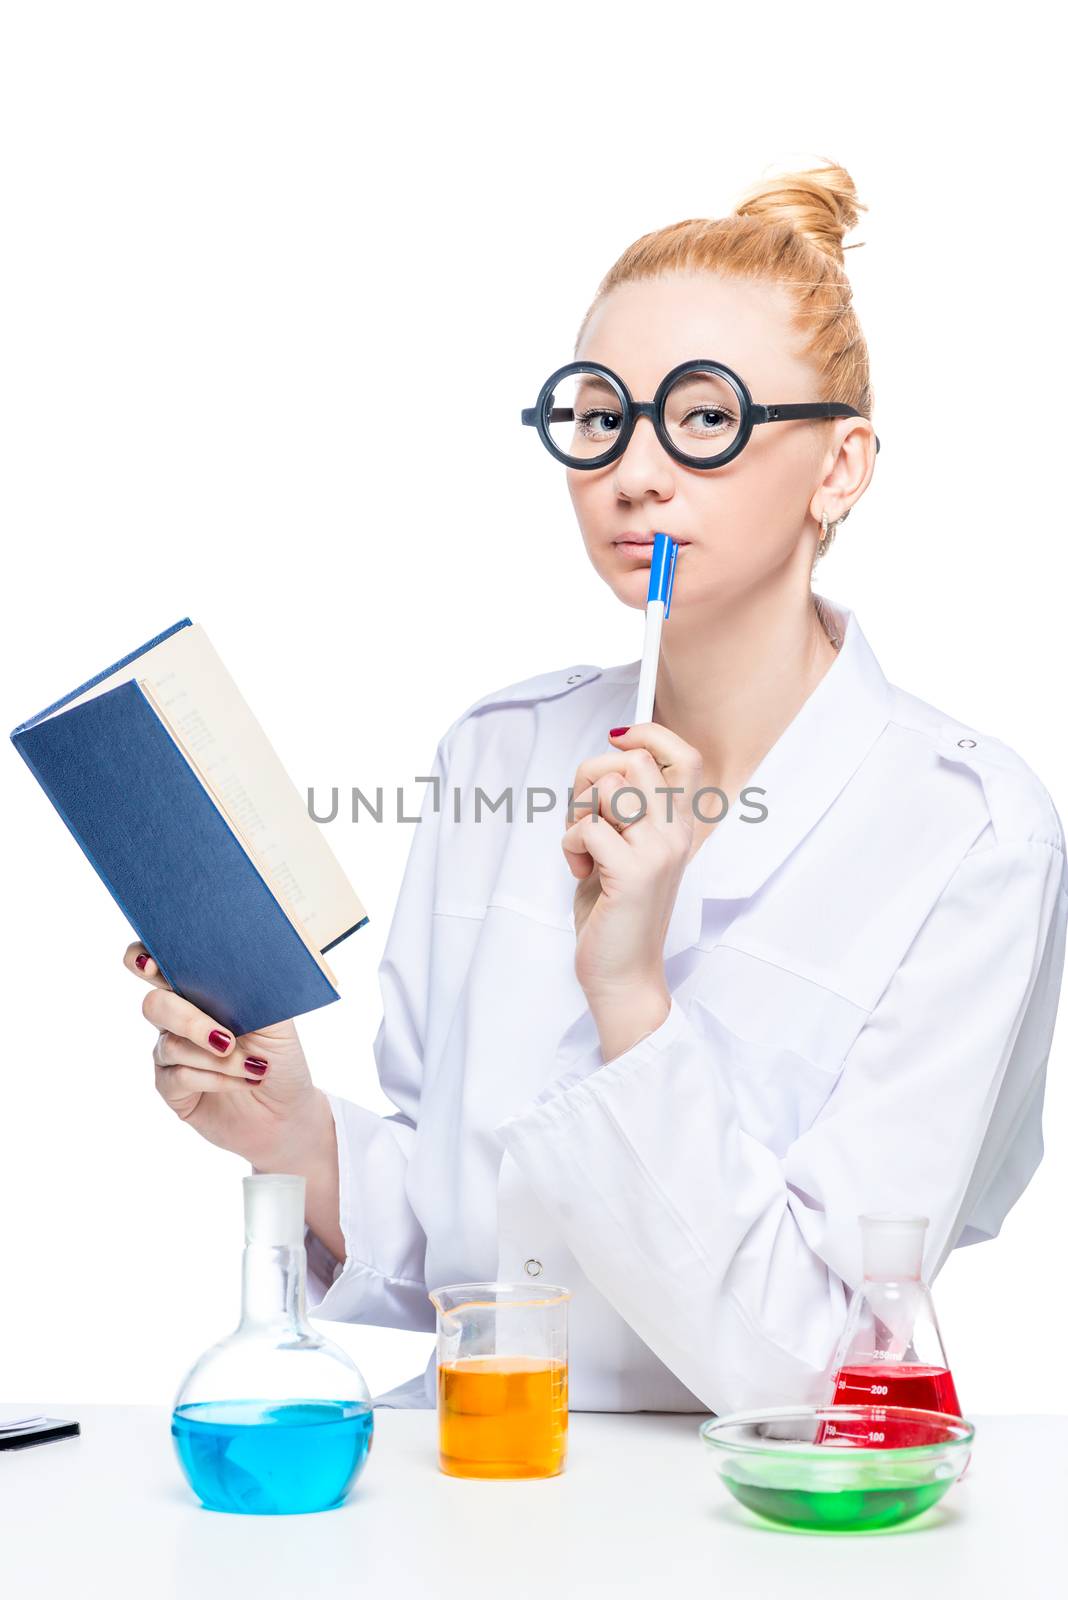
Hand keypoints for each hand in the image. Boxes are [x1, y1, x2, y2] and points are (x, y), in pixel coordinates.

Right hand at [124, 941, 326, 1171]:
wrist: (287, 1111)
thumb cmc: (281, 1057)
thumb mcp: (277, 1019)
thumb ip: (251, 991)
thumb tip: (233, 965)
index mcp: (200, 992)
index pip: (156, 966)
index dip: (143, 959)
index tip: (152, 967)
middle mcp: (178, 1020)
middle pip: (154, 1005)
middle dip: (189, 1020)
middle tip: (226, 1038)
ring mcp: (172, 1055)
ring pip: (172, 1045)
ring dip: (218, 1059)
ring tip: (254, 1066)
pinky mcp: (172, 1089)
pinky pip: (178, 1077)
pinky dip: (215, 1079)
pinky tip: (242, 1082)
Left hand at [561, 723, 703, 1054]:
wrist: (624, 975)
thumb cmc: (616, 912)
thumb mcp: (624, 850)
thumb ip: (622, 810)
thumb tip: (603, 763)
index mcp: (680, 826)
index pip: (685, 757)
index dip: (649, 734)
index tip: (617, 741)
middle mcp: (677, 834)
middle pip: (634, 762)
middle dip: (591, 778)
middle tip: (584, 817)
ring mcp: (658, 852)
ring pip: (610, 788)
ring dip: (579, 812)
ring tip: (583, 846)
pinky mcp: (633, 873)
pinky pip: (587, 829)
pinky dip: (570, 846)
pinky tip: (582, 873)